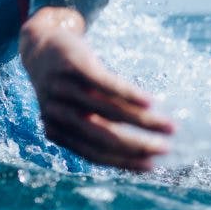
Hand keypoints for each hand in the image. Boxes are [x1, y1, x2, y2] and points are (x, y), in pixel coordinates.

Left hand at [19, 7, 173, 170]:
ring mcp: (63, 88)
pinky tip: (151, 101)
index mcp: (56, 130)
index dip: (124, 161)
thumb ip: (95, 129)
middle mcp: (56, 112)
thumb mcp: (74, 109)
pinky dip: (130, 95)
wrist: (41, 43)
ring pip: (110, 110)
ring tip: (169, 126)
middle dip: (138, 146)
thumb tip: (136, 154)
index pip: (93, 153)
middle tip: (166, 148)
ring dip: (144, 121)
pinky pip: (106, 84)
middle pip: (103, 136)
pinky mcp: (73, 65)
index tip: (152, 166)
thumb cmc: (65, 84)